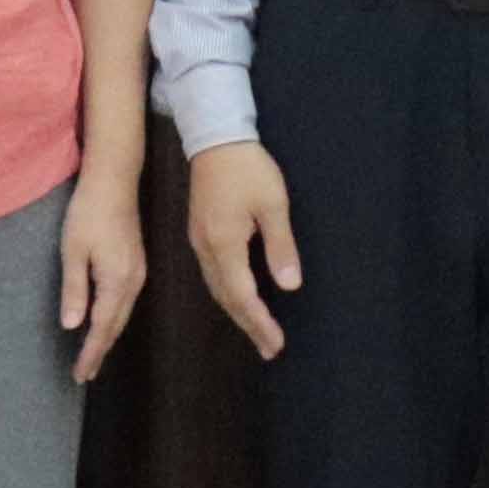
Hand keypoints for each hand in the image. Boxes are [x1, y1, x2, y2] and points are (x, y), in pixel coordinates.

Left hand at [58, 175, 149, 383]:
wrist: (113, 181)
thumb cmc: (88, 213)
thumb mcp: (73, 251)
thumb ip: (74, 290)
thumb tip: (72, 326)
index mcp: (117, 281)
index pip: (102, 328)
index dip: (91, 353)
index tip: (80, 374)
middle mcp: (132, 282)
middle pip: (116, 326)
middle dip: (100, 351)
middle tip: (84, 374)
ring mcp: (137, 272)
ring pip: (122, 314)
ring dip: (107, 336)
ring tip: (92, 355)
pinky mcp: (136, 263)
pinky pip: (125, 301)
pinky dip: (113, 318)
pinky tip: (104, 322)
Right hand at [188, 141, 303, 359]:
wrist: (214, 138)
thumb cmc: (248, 168)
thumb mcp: (273, 204)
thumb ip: (281, 247)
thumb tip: (290, 286)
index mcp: (224, 244)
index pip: (243, 295)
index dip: (259, 322)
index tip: (276, 343)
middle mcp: (206, 249)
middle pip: (226, 298)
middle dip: (248, 325)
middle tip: (270, 349)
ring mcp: (198, 241)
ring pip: (217, 288)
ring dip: (237, 312)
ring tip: (257, 331)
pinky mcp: (198, 233)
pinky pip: (212, 274)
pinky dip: (228, 293)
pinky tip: (239, 298)